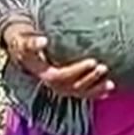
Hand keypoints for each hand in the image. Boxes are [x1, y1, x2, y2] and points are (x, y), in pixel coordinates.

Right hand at [1, 21, 115, 99]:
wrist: (23, 54)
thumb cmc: (25, 45)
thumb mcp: (24, 42)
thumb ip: (32, 43)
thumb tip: (43, 41)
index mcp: (44, 74)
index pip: (61, 76)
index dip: (77, 71)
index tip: (93, 61)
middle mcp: (53, 84)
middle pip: (73, 87)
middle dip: (90, 79)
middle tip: (103, 67)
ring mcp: (60, 87)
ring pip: (79, 93)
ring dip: (95, 89)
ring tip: (110, 84)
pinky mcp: (67, 86)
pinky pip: (82, 93)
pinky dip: (95, 93)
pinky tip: (108, 90)